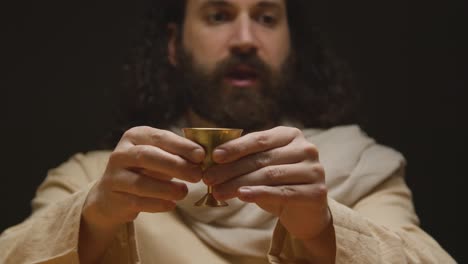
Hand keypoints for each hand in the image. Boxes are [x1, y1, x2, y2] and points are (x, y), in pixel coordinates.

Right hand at [83, 126, 204, 229]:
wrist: (112, 195)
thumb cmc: (144, 170)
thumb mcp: (159, 156)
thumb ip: (178, 154)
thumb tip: (203, 156)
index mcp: (135, 136)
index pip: (160, 137)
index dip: (181, 146)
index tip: (201, 155)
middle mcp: (121, 153)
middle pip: (148, 156)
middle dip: (175, 165)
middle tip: (197, 175)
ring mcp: (114, 176)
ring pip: (141, 182)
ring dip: (166, 188)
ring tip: (185, 192)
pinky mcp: (113, 197)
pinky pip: (137, 202)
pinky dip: (157, 204)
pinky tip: (172, 204)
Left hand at [204, 126, 330, 240]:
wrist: (307, 212)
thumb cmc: (278, 184)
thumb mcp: (262, 167)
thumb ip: (245, 159)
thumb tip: (212, 159)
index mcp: (291, 135)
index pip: (259, 139)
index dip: (236, 147)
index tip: (214, 156)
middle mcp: (306, 149)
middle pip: (262, 159)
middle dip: (231, 169)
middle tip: (208, 179)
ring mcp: (314, 170)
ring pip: (269, 176)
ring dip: (238, 184)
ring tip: (218, 192)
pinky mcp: (317, 192)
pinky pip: (282, 192)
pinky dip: (258, 194)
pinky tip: (241, 196)